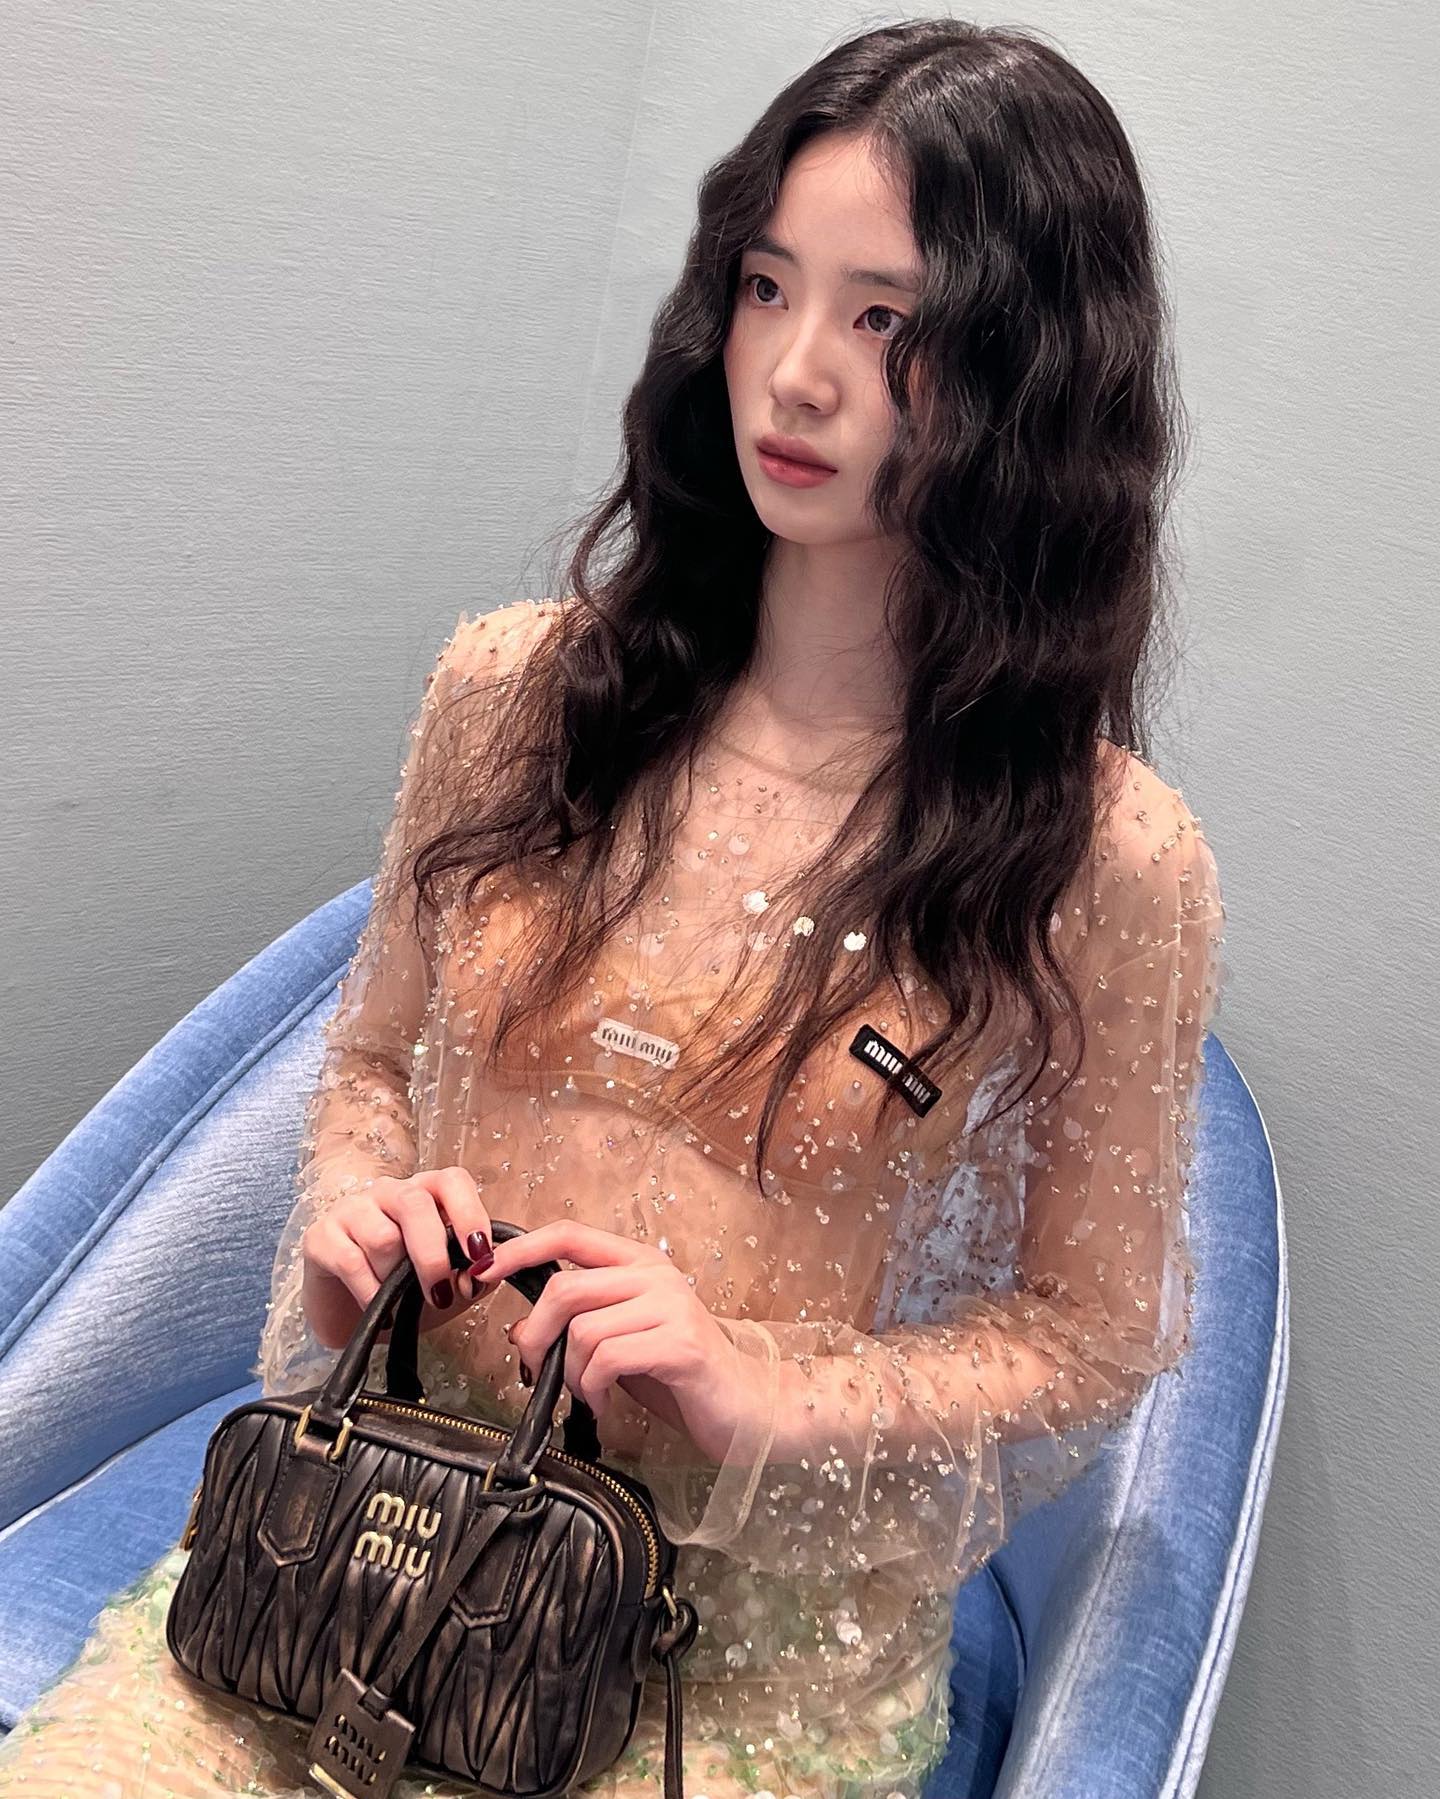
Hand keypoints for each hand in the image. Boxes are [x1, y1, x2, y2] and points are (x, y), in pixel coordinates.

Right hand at [300, 1167, 497, 1350]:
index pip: (452, 1181)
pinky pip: (351, 1262)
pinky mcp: (320, 1236)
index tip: (481, 1257)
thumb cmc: (403, 1289)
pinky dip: (371, 1293)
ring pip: (383, 1237)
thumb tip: (481, 1274)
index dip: (470, 1215)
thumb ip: (471, 1275)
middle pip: (415, 1204)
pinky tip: (378, 1309)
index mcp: (425, 1192)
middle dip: (433, 1256)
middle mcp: (388, 1191)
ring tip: (397, 1300)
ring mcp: (351, 1210)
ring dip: (396, 1279)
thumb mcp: (447, 1283)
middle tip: (441, 1295)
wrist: (350, 1315)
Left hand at [474, 1221, 747, 1463]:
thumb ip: (579, 1326)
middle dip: (536, 1334)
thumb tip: (519, 1330)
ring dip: (570, 1373)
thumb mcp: (622, 1341)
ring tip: (587, 1394)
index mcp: (639, 1263)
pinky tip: (604, 1405)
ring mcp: (671, 1307)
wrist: (748, 1407)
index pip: (569, 1234)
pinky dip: (592, 1389)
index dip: (520, 1248)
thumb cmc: (679, 1374)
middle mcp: (655, 1275)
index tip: (484, 1271)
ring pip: (582, 1329)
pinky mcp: (681, 1344)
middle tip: (534, 1369)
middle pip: (564, 1286)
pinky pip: (607, 1359)